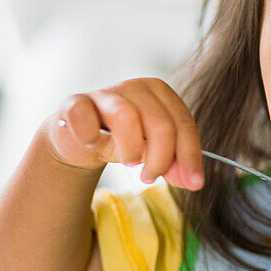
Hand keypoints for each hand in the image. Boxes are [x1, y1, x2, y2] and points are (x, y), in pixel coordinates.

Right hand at [46, 77, 203, 189]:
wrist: (81, 140)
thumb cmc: (122, 141)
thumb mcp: (153, 151)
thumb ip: (174, 163)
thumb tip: (193, 181)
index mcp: (160, 92)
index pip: (183, 123)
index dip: (190, 156)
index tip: (194, 183)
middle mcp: (135, 86)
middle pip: (161, 124)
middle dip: (161, 160)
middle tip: (151, 177)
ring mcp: (104, 93)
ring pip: (127, 116)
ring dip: (131, 150)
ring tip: (129, 162)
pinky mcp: (76, 103)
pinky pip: (84, 115)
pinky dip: (89, 135)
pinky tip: (92, 144)